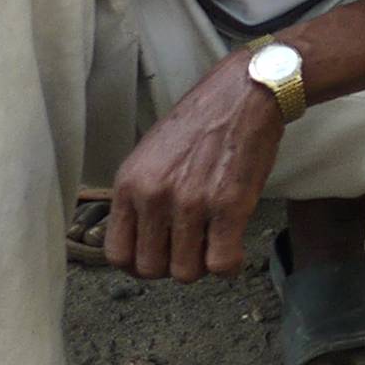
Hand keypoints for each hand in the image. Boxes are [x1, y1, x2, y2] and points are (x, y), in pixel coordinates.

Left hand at [102, 54, 283, 282]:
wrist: (246, 92)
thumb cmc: (203, 121)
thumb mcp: (152, 154)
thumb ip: (141, 194)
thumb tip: (143, 238)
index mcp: (130, 183)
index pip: (117, 253)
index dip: (138, 265)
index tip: (157, 259)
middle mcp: (154, 195)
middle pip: (151, 269)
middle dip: (172, 266)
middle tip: (191, 249)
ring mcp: (191, 202)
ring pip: (186, 272)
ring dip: (203, 265)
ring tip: (215, 243)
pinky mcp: (230, 205)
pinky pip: (222, 263)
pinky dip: (230, 265)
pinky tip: (236, 247)